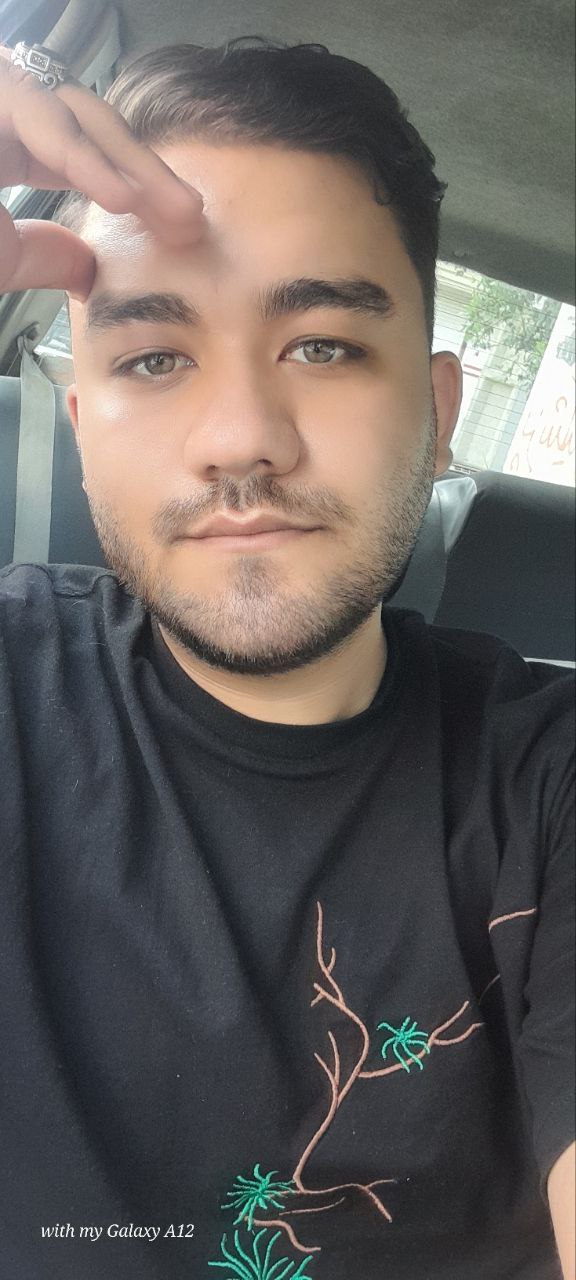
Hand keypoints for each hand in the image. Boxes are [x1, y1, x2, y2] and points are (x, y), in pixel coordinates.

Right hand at [0, 44, 203, 301]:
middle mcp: (2, 114)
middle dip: (148, 172)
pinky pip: (34, 111)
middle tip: (193, 219)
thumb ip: (37, 256)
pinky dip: (79, 155)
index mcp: (6, 146)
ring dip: (127, 162)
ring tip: (169, 212)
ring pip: (74, 112)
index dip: (136, 187)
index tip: (178, 228)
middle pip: (93, 128)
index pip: (87, 156)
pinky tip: (118, 195)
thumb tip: (86, 269)